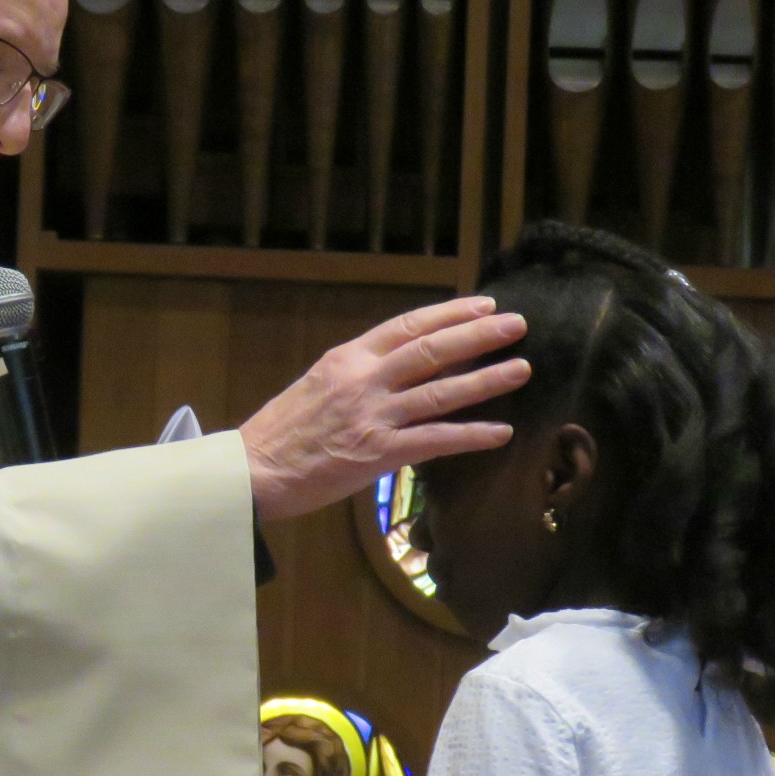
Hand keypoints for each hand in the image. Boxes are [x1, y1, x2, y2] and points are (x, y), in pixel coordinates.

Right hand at [239, 297, 530, 521]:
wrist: (252, 471)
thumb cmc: (283, 432)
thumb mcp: (318, 383)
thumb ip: (359, 372)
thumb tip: (403, 364)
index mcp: (348, 358)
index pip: (408, 325)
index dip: (451, 313)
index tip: (484, 304)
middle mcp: (364, 380)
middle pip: (432, 350)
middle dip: (479, 334)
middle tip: (517, 324)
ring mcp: (372, 416)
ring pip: (441, 392)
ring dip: (486, 380)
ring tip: (522, 368)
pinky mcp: (377, 454)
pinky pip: (434, 441)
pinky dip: (470, 435)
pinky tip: (500, 432)